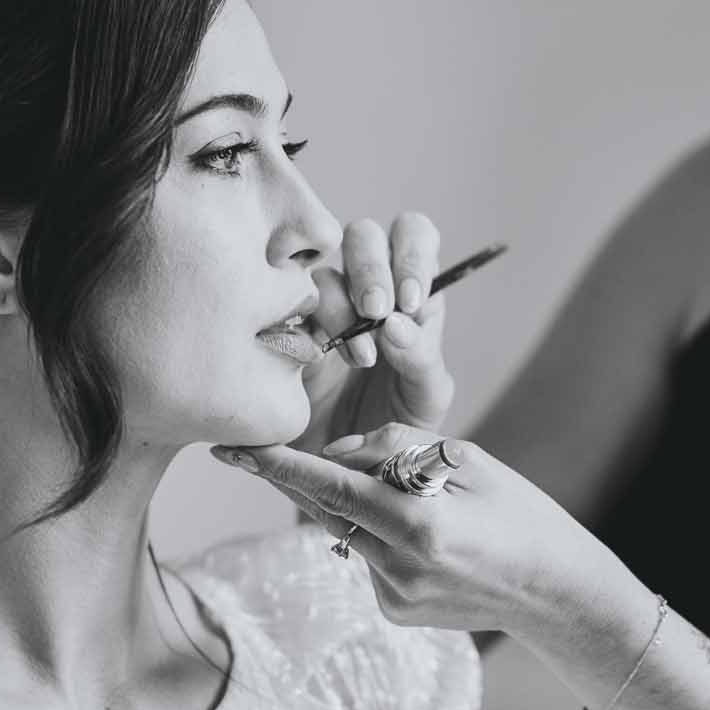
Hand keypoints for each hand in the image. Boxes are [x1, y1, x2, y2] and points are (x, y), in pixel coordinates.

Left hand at [212, 421, 589, 638]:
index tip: (233, 450)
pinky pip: (367, 558)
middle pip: (329, 507)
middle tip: (269, 453)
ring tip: (418, 505)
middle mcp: (399, 566)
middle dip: (306, 479)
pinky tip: (428, 544)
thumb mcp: (469, 460)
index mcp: (421, 523)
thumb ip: (396, 449)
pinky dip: (381, 538)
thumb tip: (335, 455)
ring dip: (359, 507)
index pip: (330, 486)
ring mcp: (393, 597)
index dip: (276, 466)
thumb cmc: (519, 513)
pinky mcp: (394, 613)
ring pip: (348, 531)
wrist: (554, 592)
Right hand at [297, 214, 454, 458]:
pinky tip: (318, 361)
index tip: (408, 302)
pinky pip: (283, 308)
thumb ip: (422, 358)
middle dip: (371, 270)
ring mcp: (322, 308)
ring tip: (358, 358)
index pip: (413, 236)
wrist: (350, 473)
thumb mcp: (426, 398)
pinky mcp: (287, 333)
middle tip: (377, 315)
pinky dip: (301, 327)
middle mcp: (365, 289)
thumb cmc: (399, 430)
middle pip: (362, 236)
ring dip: (340, 307)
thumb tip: (395, 324)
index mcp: (410, 294)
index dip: (411, 255)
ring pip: (322, 270)